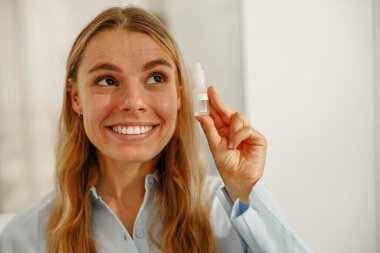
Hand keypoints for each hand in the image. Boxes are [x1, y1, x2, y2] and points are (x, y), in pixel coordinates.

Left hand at [196, 87, 266, 202]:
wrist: (238, 179)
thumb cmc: (227, 166)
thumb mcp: (214, 146)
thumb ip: (209, 130)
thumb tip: (201, 115)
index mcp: (223, 132)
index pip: (218, 114)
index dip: (212, 103)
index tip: (206, 92)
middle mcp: (235, 130)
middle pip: (227, 111)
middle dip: (218, 102)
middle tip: (210, 93)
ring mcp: (246, 133)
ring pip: (238, 117)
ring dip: (231, 129)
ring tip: (230, 143)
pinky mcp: (257, 137)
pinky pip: (247, 128)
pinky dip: (239, 135)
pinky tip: (235, 144)